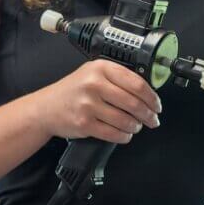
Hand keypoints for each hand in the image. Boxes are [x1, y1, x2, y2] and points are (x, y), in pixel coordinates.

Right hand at [36, 59, 161, 143]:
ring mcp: (88, 104)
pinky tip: (125, 134)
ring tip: (137, 126)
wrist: (46, 108)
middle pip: (133, 103)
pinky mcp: (84, 123)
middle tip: (153, 119)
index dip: (152, 97)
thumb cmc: (74, 90)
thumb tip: (147, 91)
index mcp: (101, 68)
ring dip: (136, 126)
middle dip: (148, 114)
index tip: (157, 104)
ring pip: (125, 120)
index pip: (136, 83)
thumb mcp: (94, 73)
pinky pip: (113, 133)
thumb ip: (118, 77)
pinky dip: (124, 136)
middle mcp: (94, 84)